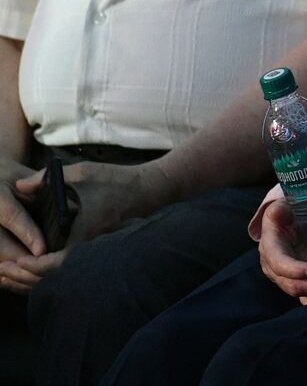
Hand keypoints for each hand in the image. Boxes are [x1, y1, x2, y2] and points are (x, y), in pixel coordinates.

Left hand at [0, 159, 175, 292]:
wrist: (147, 190)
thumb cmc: (116, 180)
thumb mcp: (83, 172)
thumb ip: (47, 178)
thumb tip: (18, 187)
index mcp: (85, 229)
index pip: (58, 260)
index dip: (33, 266)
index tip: (14, 263)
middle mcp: (89, 245)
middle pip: (53, 275)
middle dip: (24, 278)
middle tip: (1, 273)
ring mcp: (92, 250)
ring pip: (59, 277)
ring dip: (32, 280)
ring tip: (8, 277)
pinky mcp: (92, 250)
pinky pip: (66, 270)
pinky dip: (45, 274)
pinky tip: (29, 272)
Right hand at [257, 198, 306, 303]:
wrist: (289, 221)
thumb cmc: (287, 212)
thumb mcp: (282, 206)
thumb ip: (281, 208)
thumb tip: (278, 210)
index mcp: (270, 248)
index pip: (280, 265)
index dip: (296, 271)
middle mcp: (275, 268)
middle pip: (295, 285)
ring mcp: (287, 278)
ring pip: (305, 294)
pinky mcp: (300, 283)